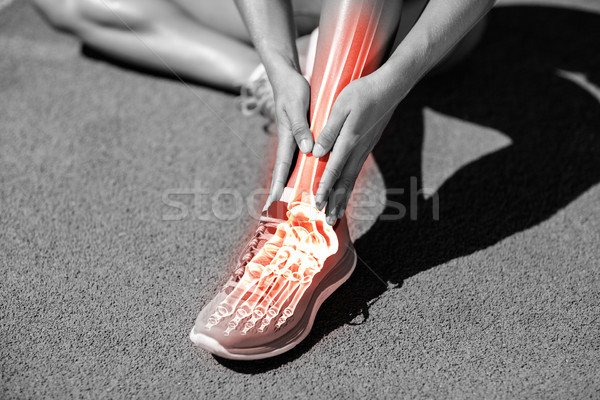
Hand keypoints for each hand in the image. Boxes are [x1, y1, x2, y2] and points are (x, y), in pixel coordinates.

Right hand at [266, 64, 313, 205]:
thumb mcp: (297, 106)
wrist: (288, 76)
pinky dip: (305, 168)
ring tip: (295, 201)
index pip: (282, 167)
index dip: (277, 186)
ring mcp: (295, 140)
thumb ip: (300, 127)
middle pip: (286, 172)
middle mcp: (290, 142)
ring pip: (294, 166)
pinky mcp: (301, 135)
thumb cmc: (292, 89)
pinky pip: (303, 156)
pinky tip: (309, 177)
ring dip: (294, 183)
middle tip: (280, 211)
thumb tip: (307, 149)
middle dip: (282, 191)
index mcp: (286, 138)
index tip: (271, 202)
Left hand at [313, 74, 398, 224]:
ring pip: (352, 178)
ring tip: (337, 213)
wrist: (390, 87)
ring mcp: (365, 148)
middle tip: (328, 219)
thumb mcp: (341, 106)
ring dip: (343, 197)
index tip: (317, 203)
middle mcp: (358, 149)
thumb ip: (329, 130)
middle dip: (335, 201)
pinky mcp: (367, 145)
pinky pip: (356, 170)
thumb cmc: (363, 92)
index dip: (325, 187)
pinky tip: (346, 191)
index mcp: (350, 140)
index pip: (334, 168)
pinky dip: (349, 184)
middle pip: (345, 181)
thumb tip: (317, 152)